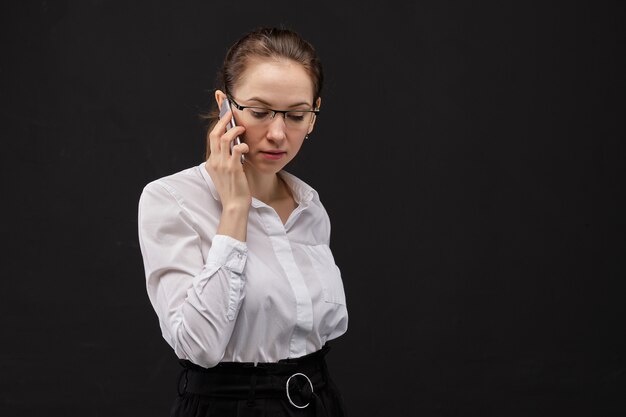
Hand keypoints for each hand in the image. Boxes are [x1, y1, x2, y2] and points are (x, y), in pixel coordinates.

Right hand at [205, 111, 250, 239]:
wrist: (234, 205)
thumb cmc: (232, 190)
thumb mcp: (224, 174)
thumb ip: (225, 161)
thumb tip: (233, 147)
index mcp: (210, 163)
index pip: (212, 139)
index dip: (218, 126)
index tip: (226, 118)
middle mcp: (214, 162)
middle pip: (215, 135)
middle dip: (223, 121)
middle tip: (231, 114)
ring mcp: (222, 165)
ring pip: (225, 138)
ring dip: (234, 130)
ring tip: (242, 129)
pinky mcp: (233, 168)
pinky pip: (236, 149)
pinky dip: (242, 145)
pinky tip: (246, 147)